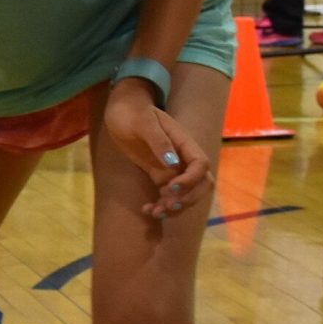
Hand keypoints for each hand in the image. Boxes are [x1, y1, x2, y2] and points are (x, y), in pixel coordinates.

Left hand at [105, 77, 211, 222]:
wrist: (121, 111)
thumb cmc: (133, 112)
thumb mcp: (144, 123)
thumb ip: (159, 141)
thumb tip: (173, 163)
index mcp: (184, 142)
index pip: (200, 165)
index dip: (191, 180)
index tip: (170, 187)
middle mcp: (183, 157)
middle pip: (200, 184)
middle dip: (188, 199)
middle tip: (167, 205)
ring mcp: (172, 168)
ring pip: (185, 194)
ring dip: (174, 208)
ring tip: (154, 212)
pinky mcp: (159, 175)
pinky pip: (167, 196)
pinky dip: (161, 206)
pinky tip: (147, 209)